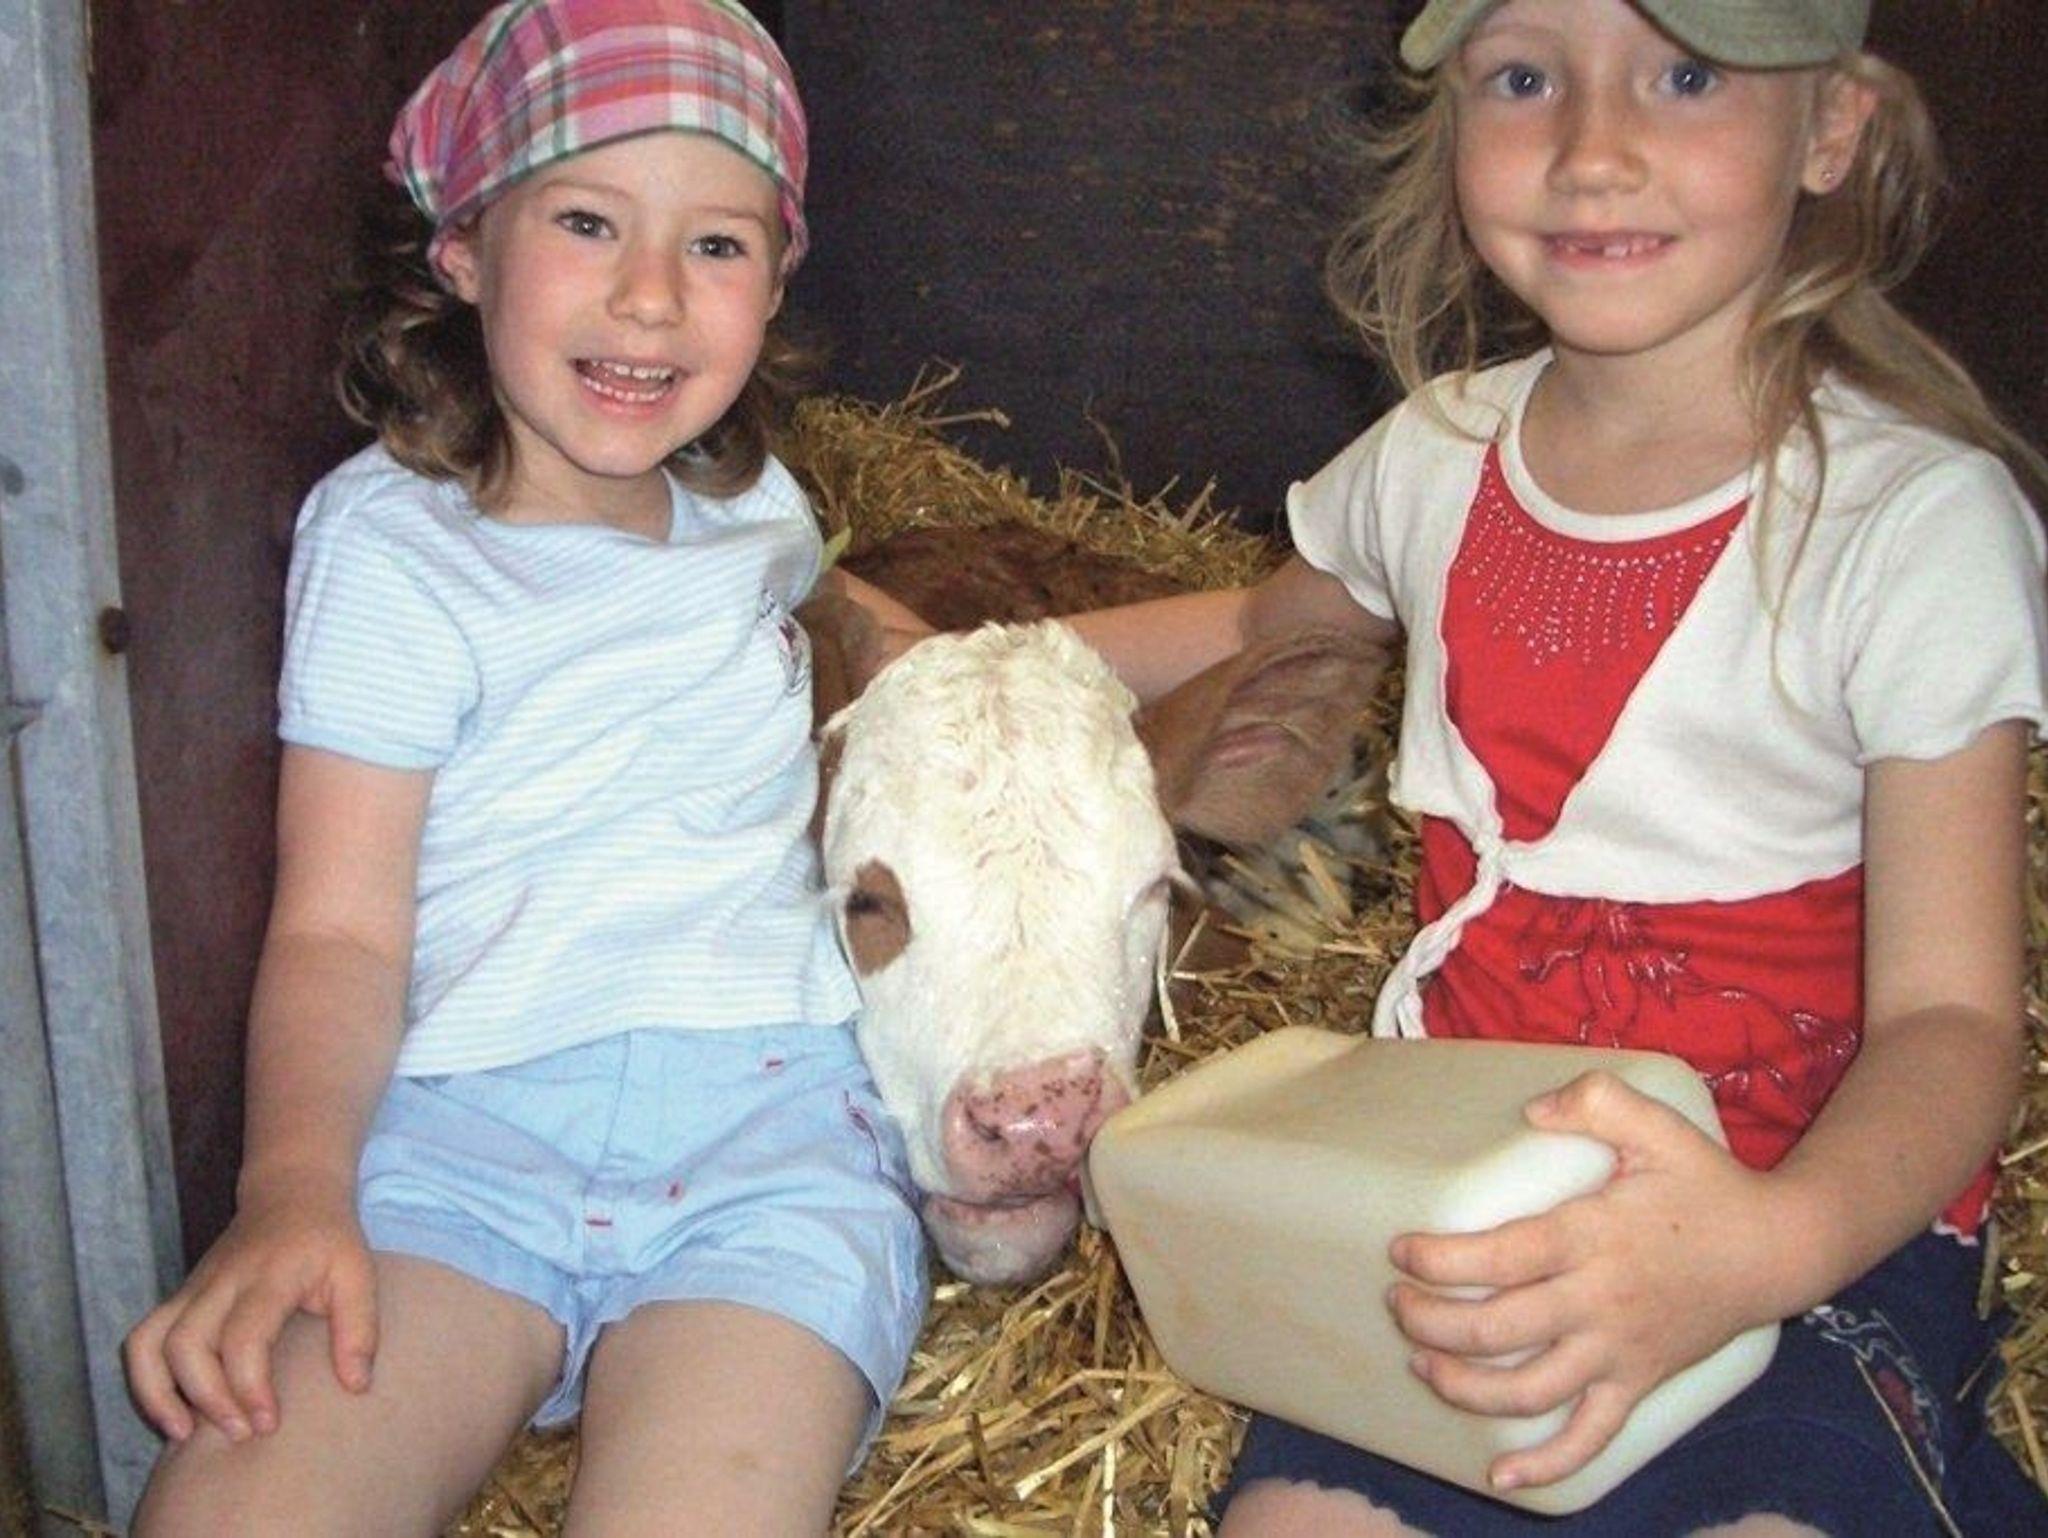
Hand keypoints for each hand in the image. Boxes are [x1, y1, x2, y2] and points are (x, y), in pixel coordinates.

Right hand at [123, 1168, 377, 1442]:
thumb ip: (360, 1328)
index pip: (244, 1335)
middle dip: (207, 1397)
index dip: (248, 1385)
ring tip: (187, 1435)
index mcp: (270, 1275)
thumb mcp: (358, 1273)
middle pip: (188, 1343)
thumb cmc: (328, 1240)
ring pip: (151, 1342)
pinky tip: (174, 1414)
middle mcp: (223, 1281)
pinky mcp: (180, 1297)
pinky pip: (143, 1340)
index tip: (268, 1422)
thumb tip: (356, 1387)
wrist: (291, 1191)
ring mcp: (194, 1287)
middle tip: (242, 1433)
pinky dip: (146, 1380)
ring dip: (161, 1394)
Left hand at [1387, 1072, 1783, 1492]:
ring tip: (1422, 1364)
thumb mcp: (1657, 1124)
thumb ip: (1596, 1101)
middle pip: (1497, 1331)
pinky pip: (1591, 1438)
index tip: (1400, 1251)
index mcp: (1593, 1237)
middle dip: (1431, 1323)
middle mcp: (1600, 1302)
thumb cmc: (1706, 1183)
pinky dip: (1547, 1466)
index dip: (1440, 1261)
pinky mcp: (1638, 1383)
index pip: (1499, 1259)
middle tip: (1397, 1303)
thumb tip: (1532, 1111)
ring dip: (1464, 1387)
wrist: (1778, 1249)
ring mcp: (1619, 1351)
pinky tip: (1502, 1478)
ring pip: (1529, 1392)